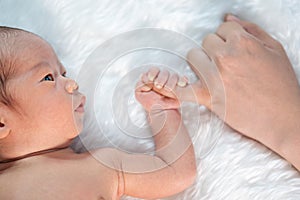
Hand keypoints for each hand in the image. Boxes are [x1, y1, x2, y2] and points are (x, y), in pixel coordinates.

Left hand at [135, 68, 187, 111]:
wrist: (161, 112)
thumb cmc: (151, 104)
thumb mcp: (140, 95)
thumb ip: (139, 84)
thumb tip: (144, 77)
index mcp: (154, 79)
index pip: (154, 70)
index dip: (153, 73)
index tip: (151, 79)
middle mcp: (163, 79)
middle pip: (164, 72)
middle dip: (161, 78)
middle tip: (158, 86)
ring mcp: (172, 82)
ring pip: (174, 76)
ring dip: (171, 81)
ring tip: (168, 89)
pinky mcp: (179, 86)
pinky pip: (183, 79)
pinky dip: (182, 80)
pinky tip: (181, 84)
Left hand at [187, 14, 299, 148]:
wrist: (282, 117)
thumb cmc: (281, 84)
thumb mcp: (275, 49)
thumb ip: (251, 29)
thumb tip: (229, 18)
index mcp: (242, 43)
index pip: (222, 29)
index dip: (227, 38)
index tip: (231, 47)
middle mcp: (225, 58)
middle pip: (206, 42)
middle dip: (214, 49)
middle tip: (224, 62)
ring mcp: (214, 78)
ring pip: (192, 57)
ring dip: (200, 62)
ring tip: (211, 72)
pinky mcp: (207, 97)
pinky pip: (182, 90)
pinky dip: (176, 89)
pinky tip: (175, 87)